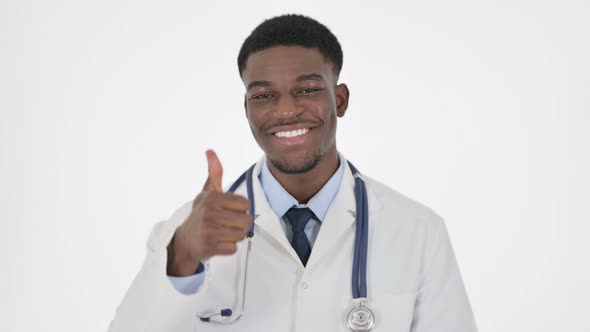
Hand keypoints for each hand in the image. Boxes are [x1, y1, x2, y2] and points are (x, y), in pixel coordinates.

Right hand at [167, 150, 251, 276]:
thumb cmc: (201, 213)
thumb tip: (210, 151)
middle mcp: (209, 213)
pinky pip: (233, 248)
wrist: (185, 239)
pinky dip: (228, 247)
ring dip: (234, 236)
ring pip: (241, 234)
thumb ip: (214, 172)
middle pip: (246, 220)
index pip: (246, 204)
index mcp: (212, 198)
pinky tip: (217, 242)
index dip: (240, 209)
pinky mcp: (209, 247)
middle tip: (226, 223)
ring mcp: (209, 230)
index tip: (228, 210)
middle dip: (239, 224)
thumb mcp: (208, 192)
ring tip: (222, 232)